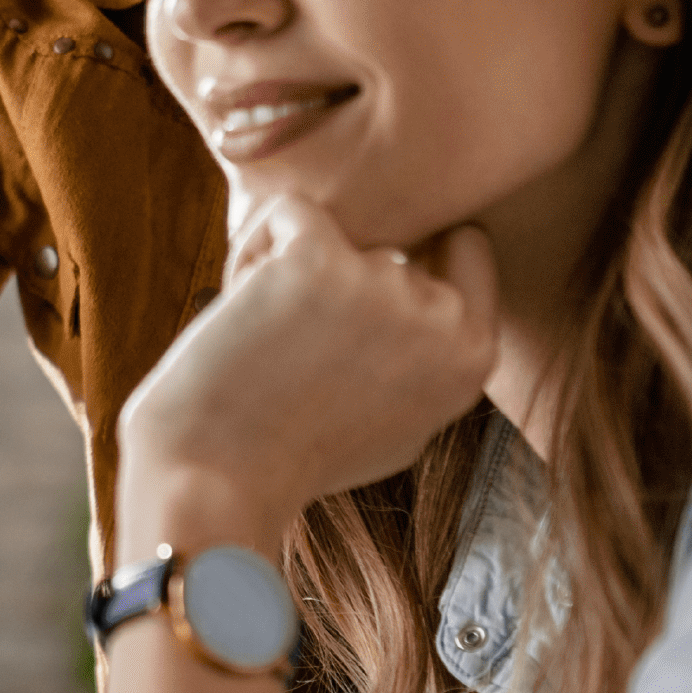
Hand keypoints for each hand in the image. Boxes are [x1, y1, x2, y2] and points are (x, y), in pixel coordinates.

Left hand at [115, 197, 499, 553]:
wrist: (218, 481)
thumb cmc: (295, 454)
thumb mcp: (403, 418)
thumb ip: (428, 353)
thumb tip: (430, 280)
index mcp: (473, 357)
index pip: (465, 246)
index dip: (408, 256)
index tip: (354, 300)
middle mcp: (443, 319)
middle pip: (386, 243)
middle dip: (338, 275)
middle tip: (297, 347)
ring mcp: (385, 286)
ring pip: (334, 225)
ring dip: (286, 267)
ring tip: (264, 340)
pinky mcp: (319, 260)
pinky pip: (286, 211)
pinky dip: (251, 248)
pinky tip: (238, 308)